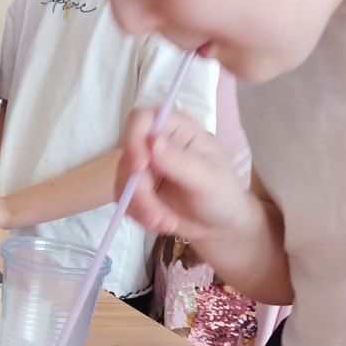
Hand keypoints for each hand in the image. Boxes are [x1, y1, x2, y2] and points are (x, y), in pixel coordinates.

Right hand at [116, 108, 250, 239]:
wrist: (220, 225)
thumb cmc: (221, 194)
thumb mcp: (207, 179)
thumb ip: (180, 161)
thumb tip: (152, 142)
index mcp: (176, 129)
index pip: (142, 119)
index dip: (134, 139)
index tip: (140, 168)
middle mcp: (155, 143)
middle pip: (128, 158)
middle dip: (140, 192)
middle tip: (157, 217)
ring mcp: (144, 166)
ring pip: (123, 182)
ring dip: (140, 208)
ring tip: (166, 224)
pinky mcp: (136, 189)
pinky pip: (124, 200)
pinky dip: (139, 215)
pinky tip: (161, 223)